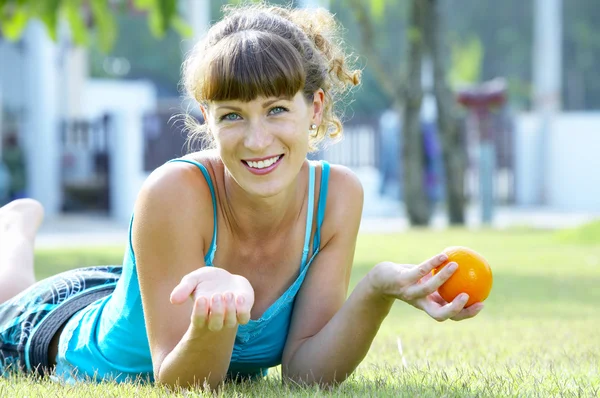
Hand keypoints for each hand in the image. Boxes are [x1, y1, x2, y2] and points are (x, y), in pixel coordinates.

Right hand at [170, 267, 254, 331]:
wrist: (226, 278)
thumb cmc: (206, 280)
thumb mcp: (193, 279)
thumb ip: (183, 288)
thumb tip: (173, 300)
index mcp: (201, 313)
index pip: (198, 321)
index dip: (199, 313)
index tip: (201, 298)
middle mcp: (216, 319)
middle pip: (215, 325)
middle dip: (216, 312)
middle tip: (216, 295)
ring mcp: (230, 316)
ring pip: (230, 322)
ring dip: (229, 310)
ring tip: (227, 293)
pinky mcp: (243, 311)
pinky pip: (244, 318)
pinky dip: (242, 310)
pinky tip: (239, 297)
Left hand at [368, 254, 483, 321]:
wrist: (383, 279)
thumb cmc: (411, 279)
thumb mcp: (429, 280)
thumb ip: (447, 279)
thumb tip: (471, 269)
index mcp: (431, 305)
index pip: (451, 316)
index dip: (466, 314)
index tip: (482, 304)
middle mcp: (421, 303)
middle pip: (440, 315)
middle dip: (455, 309)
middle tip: (468, 296)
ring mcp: (410, 293)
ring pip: (428, 290)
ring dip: (443, 278)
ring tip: (455, 265)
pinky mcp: (402, 280)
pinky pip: (420, 271)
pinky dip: (432, 263)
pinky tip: (444, 255)